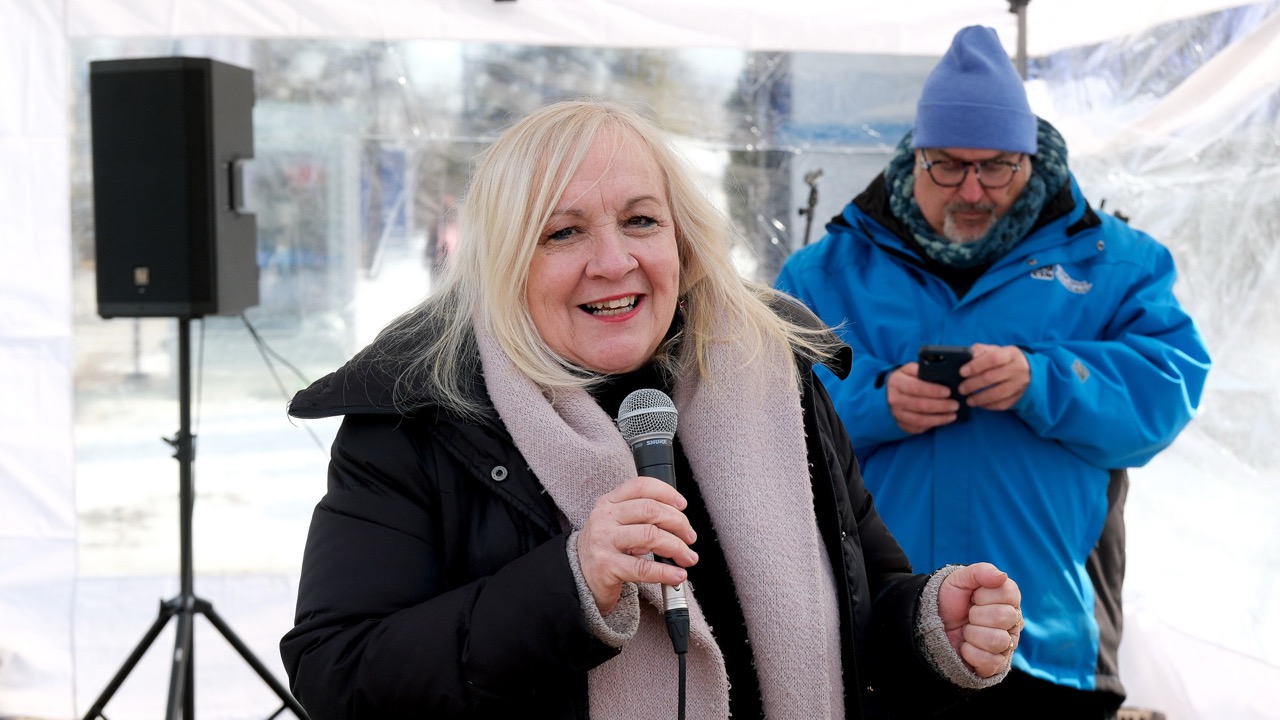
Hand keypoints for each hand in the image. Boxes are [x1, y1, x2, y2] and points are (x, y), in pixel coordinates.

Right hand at [575, 476, 697, 613]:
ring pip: (651, 536)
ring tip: (687, 558)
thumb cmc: (605, 549)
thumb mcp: (617, 524)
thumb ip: (641, 516)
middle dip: (679, 523)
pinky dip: (666, 572)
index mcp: (609, 502)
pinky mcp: (606, 566)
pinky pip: (643, 568)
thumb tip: (679, 521)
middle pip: (651, 510)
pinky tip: (677, 575)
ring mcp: (604, 541)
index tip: (683, 506)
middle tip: (690, 537)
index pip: (641, 486)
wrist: (578, 577)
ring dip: (677, 547)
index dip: (667, 493)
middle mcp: (604, 518)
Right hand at [886, 363, 961, 433]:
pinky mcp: (902, 425)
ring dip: (940, 418)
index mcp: (896, 383)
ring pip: (921, 420)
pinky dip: (933, 425)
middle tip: (955, 405)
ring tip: (953, 414)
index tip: (948, 392)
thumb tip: (940, 372)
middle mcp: (895, 400)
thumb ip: (921, 369)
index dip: (933, 391)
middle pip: (920, 405)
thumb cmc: (905, 379)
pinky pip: (919, 428)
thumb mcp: (909, 369)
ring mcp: (897, 414)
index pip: (916, 387)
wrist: (889, 393)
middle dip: (941, 406)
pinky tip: (944, 420)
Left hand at [936, 563, 1021, 677]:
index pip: (1008, 594)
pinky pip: (990, 662)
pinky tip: (966, 647)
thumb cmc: (950, 600)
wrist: (931, 623)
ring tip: (967, 631)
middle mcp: (1013, 622)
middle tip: (968, 615)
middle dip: (976, 614)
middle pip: (1004, 617)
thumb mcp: (959, 579)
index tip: (973, 596)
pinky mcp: (996, 665)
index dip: (983, 594)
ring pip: (997, 640)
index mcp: (1009, 599)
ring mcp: (1007, 645)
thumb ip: (981, 572)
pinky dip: (970, 653)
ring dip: (972, 634)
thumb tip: (1002, 576)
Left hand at [959, 343, 1029, 410]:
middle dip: (973, 384)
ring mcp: (1019, 384)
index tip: (962, 372)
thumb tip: (966, 357)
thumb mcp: (994, 350)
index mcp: (1011, 354)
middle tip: (961, 388)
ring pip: (997, 394)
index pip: (993, 359)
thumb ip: (979, 351)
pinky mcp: (1019, 397)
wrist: (1028, 370)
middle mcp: (1017, 369)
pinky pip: (1002, 404)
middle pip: (991, 378)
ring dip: (979, 398)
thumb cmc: (1004, 359)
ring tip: (968, 400)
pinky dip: (988, 405)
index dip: (976, 366)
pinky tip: (979, 404)